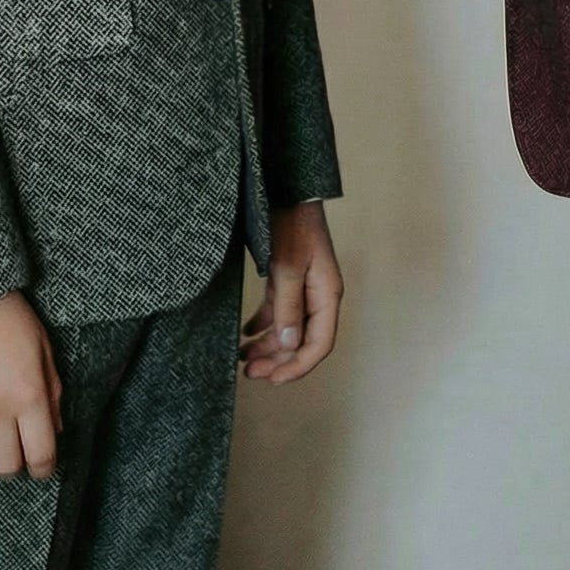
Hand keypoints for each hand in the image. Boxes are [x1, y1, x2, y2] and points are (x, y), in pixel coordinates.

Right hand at [0, 292, 61, 477]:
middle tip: (9, 448)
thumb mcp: (42, 348)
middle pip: (4, 466)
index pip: (41, 456)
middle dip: (11, 463)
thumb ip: (51, 392)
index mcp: (29, 395)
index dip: (43, 469)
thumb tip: (54, 430)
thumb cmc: (8, 317)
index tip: (40, 468)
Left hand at [240, 201, 342, 384]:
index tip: (272, 379)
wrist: (285, 189)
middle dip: (277, 360)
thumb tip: (288, 343)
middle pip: (302, 341)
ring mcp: (303, 287)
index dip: (297, 367)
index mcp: (327, 293)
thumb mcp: (287, 265)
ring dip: (267, 346)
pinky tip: (245, 333)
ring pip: (288, 328)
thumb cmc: (290, 222)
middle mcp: (318, 295)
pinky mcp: (288, 278)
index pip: (319, 344)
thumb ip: (288, 306)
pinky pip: (277, 311)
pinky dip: (262, 325)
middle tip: (250, 372)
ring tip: (242, 358)